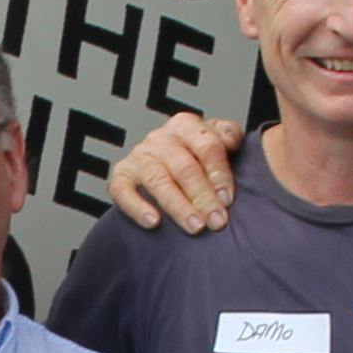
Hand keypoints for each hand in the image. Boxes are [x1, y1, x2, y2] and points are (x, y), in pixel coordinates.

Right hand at [106, 110, 245, 232]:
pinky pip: (123, 191)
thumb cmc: (194, 156)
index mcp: (186, 126)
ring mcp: (139, 156)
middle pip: (184, 167)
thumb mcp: (215, 139)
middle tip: (216, 221)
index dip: (220, 174)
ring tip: (195, 227)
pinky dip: (137, 207)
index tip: (228, 200)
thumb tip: (231, 142)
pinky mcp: (121, 175)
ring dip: (178, 206)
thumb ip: (228, 135)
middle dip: (203, 197)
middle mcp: (160, 138)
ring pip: (158, 181)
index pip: (207, 147)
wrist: (164, 165)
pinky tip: (153, 222)